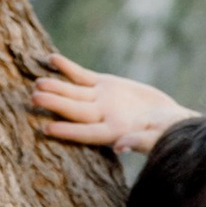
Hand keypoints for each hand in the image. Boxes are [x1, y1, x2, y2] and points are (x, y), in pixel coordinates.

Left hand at [29, 50, 191, 154]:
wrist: (171, 119)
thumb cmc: (169, 133)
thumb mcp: (158, 138)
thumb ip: (139, 141)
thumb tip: (120, 146)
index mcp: (114, 132)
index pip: (87, 133)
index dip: (68, 131)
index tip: (48, 129)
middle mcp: (102, 117)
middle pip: (75, 110)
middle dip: (55, 103)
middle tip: (35, 97)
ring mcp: (101, 100)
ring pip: (74, 93)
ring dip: (56, 87)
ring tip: (37, 82)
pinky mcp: (105, 85)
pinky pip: (82, 76)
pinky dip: (68, 68)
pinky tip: (51, 60)